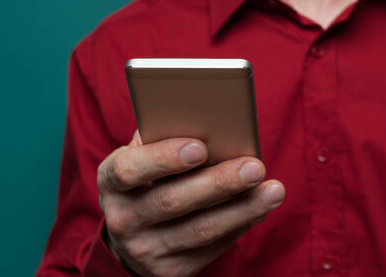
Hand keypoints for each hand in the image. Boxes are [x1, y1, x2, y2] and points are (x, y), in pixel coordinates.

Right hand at [97, 131, 284, 276]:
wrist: (133, 232)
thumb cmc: (149, 176)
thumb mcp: (144, 154)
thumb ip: (165, 136)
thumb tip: (212, 123)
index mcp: (112, 181)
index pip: (130, 170)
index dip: (164, 158)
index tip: (200, 147)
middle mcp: (123, 220)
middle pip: (173, 202)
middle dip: (219, 183)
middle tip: (255, 166)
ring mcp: (145, 250)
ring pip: (200, 230)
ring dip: (242, 209)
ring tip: (273, 190)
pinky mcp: (171, 271)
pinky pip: (212, 248)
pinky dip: (240, 225)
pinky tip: (260, 208)